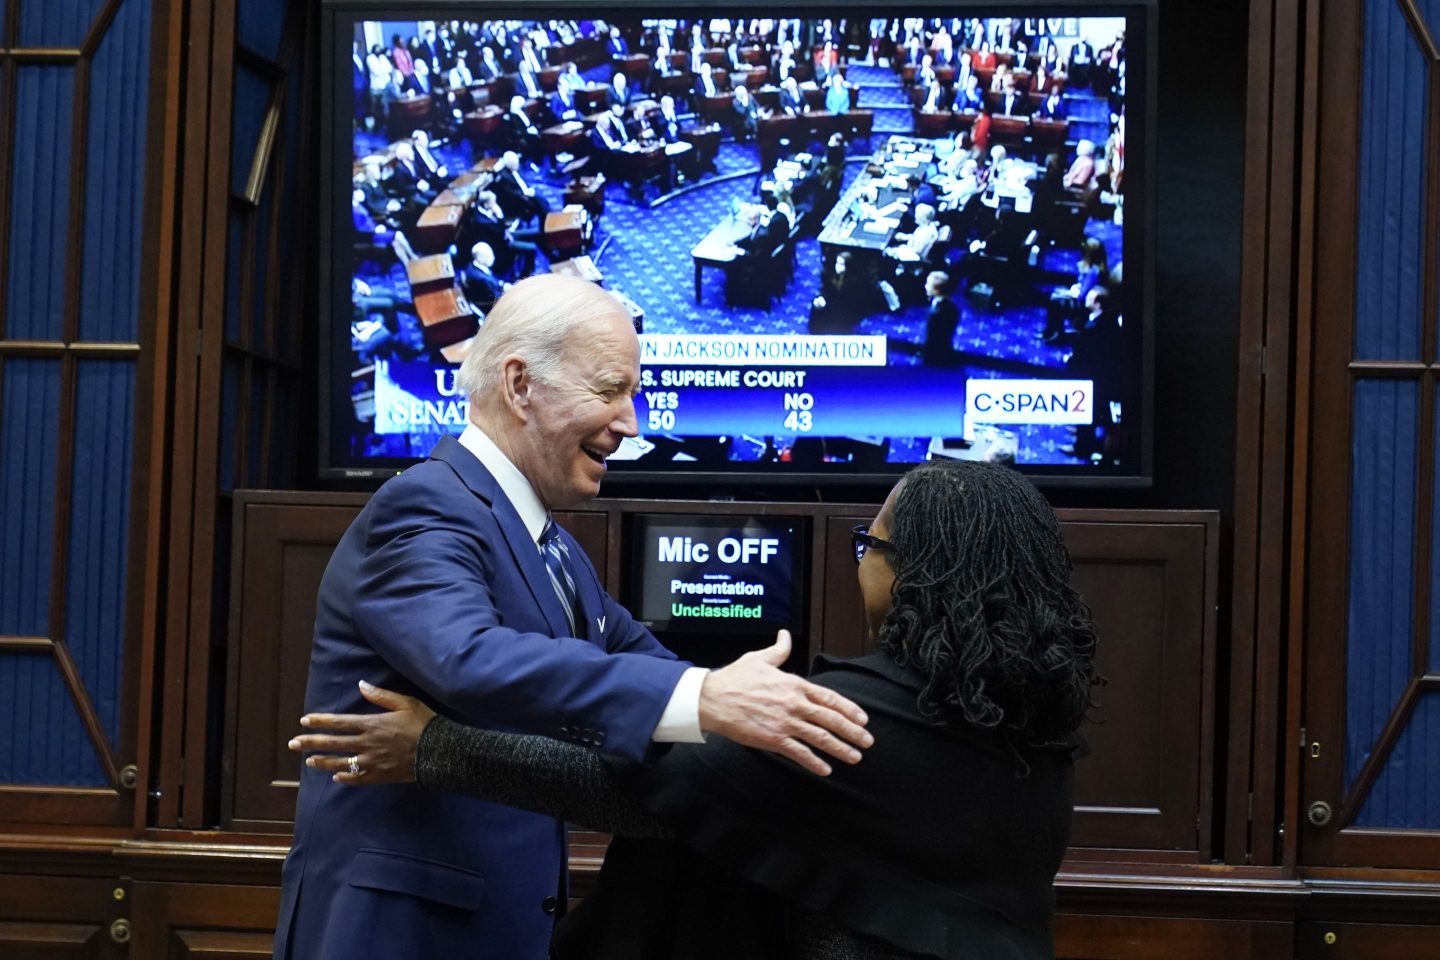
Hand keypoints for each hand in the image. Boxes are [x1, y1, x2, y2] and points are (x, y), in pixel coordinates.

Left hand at [287, 681, 434, 784]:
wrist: (439, 751)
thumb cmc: (423, 724)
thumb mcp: (406, 703)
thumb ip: (381, 695)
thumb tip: (361, 685)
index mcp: (372, 724)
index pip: (340, 723)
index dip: (321, 721)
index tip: (305, 721)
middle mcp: (367, 744)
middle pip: (334, 743)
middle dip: (311, 742)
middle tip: (293, 743)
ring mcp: (372, 762)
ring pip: (342, 763)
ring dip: (324, 761)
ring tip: (309, 761)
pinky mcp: (380, 775)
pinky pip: (358, 778)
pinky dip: (346, 778)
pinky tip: (336, 778)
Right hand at [698, 630, 871, 776]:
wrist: (713, 699)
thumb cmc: (735, 678)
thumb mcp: (759, 659)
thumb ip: (778, 650)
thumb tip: (785, 635)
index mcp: (794, 684)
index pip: (829, 698)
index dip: (848, 709)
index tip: (863, 719)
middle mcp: (794, 703)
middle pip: (830, 719)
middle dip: (852, 732)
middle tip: (867, 742)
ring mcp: (785, 722)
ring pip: (820, 737)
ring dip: (840, 748)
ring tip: (855, 757)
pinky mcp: (773, 739)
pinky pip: (799, 752)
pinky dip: (814, 762)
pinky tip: (826, 770)